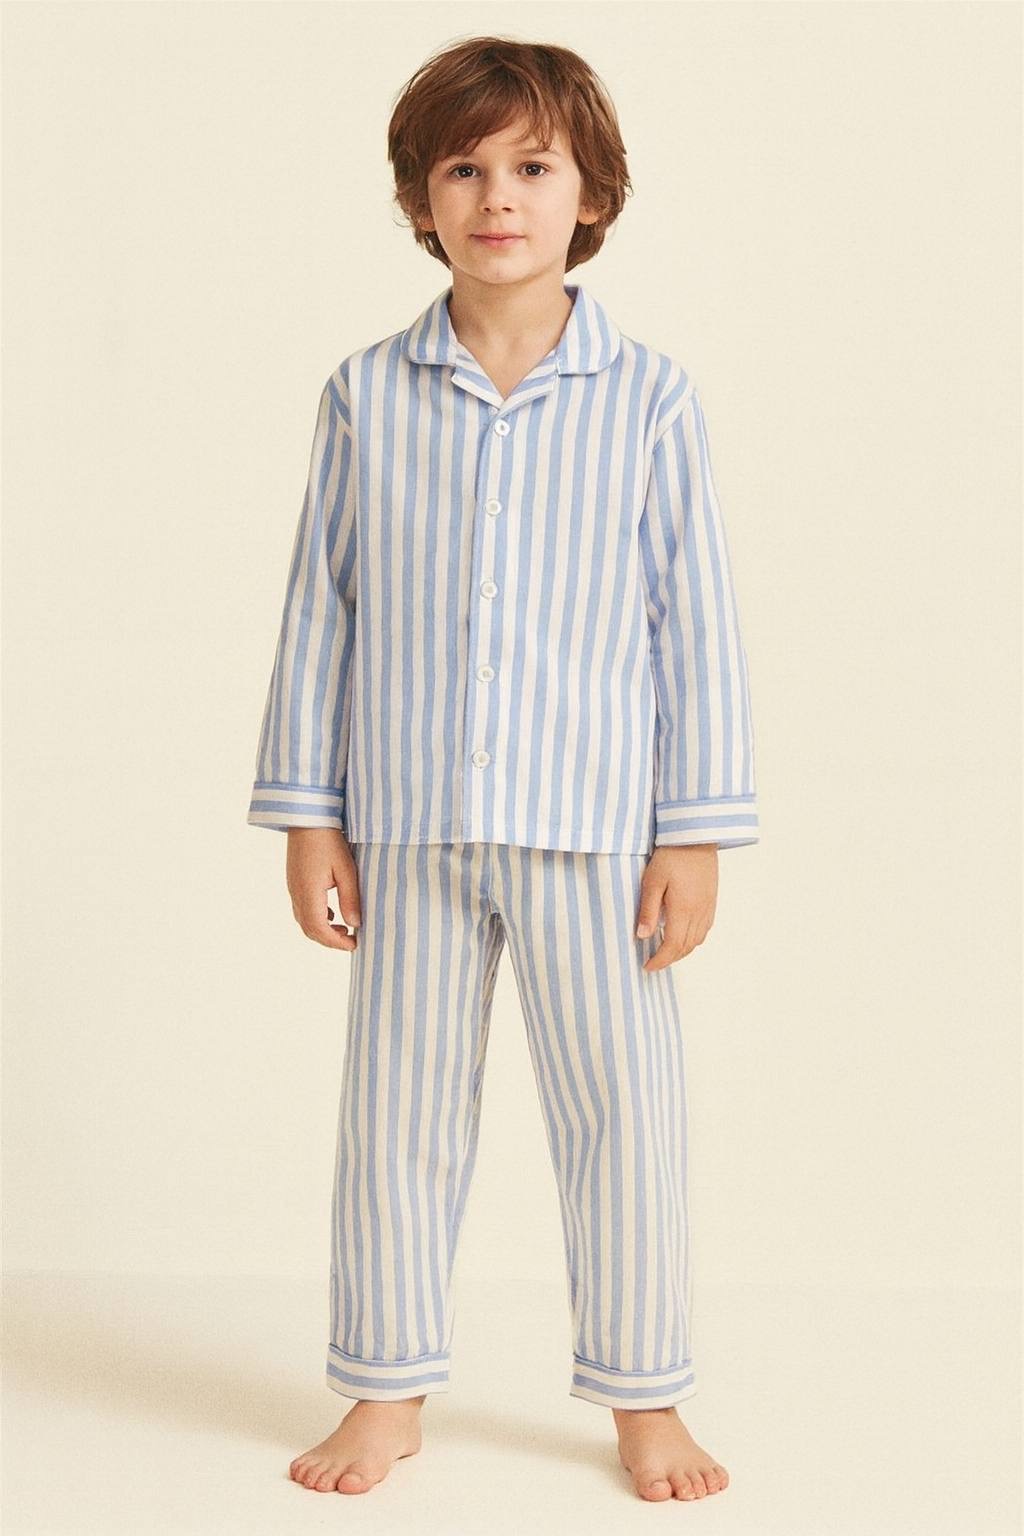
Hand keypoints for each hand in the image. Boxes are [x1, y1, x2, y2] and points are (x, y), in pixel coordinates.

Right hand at [285, 828, 361, 949]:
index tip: (354, 944)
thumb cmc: (329, 840)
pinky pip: (302, 908)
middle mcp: (296, 893)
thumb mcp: (346, 869)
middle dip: (329, 940)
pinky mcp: (294, 881)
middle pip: (309, 929)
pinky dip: (316, 918)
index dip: (336, 942)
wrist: (307, 817)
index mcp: (308, 892)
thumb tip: (354, 924)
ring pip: (304, 920)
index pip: (319, 928)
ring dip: (322, 930)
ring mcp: (292, 888)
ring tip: (343, 929)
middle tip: (350, 940)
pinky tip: (332, 913)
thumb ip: (350, 898)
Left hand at [636, 844, 717, 971]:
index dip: (660, 960)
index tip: (647, 966)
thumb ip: (648, 910)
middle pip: (686, 947)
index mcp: (682, 909)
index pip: (672, 946)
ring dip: (681, 951)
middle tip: (653, 961)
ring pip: (697, 941)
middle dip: (669, 959)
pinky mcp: (712, 901)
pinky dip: (693, 940)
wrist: (696, 837)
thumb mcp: (652, 881)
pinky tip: (682, 935)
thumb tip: (642, 936)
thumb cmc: (671, 855)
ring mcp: (708, 907)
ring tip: (665, 951)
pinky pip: (704, 929)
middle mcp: (698, 912)